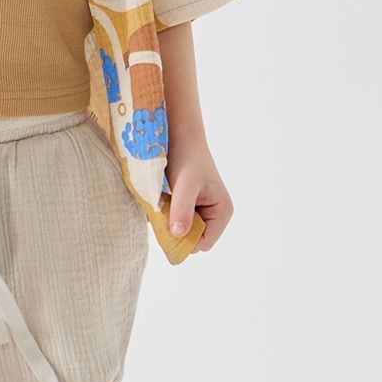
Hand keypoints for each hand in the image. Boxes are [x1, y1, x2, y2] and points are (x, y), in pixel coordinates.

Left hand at [166, 137, 233, 252]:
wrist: (179, 137)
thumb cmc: (186, 157)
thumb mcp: (185, 184)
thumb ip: (183, 209)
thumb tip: (178, 235)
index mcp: (222, 212)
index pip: (203, 244)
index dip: (184, 241)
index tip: (166, 227)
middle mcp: (214, 215)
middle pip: (191, 240)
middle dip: (175, 232)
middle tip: (161, 213)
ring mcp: (201, 212)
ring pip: (181, 232)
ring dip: (167, 223)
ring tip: (161, 204)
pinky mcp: (188, 207)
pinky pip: (174, 221)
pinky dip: (164, 216)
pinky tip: (160, 201)